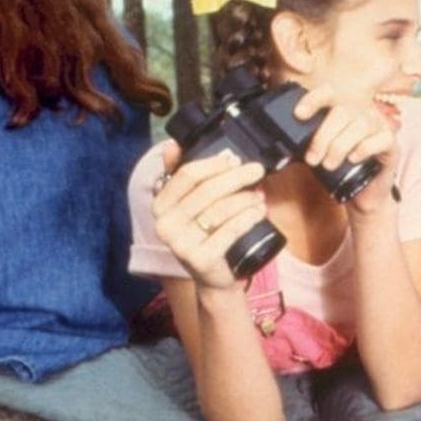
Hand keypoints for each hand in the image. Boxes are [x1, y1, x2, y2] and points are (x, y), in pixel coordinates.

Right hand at [151, 141, 267, 289]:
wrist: (214, 276)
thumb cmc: (206, 233)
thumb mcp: (192, 204)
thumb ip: (184, 176)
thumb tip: (173, 144)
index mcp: (160, 206)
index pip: (186, 175)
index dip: (213, 164)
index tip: (234, 159)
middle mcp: (165, 225)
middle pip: (206, 191)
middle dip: (235, 177)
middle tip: (256, 170)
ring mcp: (181, 244)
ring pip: (220, 210)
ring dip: (245, 198)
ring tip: (259, 195)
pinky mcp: (201, 259)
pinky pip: (230, 230)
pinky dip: (249, 217)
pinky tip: (259, 211)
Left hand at [292, 83, 398, 216]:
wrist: (364, 193)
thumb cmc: (342, 170)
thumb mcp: (321, 153)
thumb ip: (310, 142)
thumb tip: (289, 141)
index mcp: (344, 110)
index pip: (329, 93)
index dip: (314, 99)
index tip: (299, 114)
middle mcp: (363, 113)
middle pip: (342, 112)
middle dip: (323, 137)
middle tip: (313, 159)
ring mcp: (379, 126)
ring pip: (360, 125)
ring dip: (340, 146)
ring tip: (329, 165)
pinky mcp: (391, 143)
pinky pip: (380, 139)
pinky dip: (364, 149)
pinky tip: (353, 159)